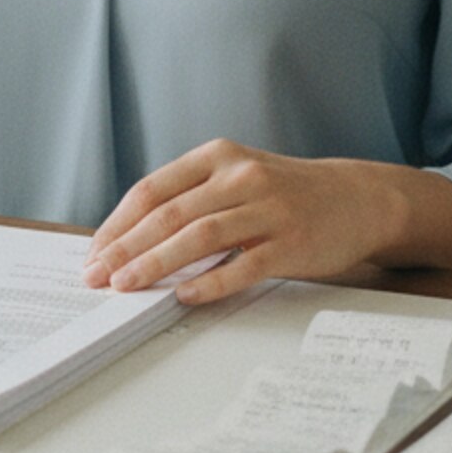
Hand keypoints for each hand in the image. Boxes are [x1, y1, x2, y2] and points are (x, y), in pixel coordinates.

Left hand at [82, 140, 451, 305]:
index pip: (152, 190)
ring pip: (199, 237)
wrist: (357, 198)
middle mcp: (240, 176)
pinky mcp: (292, 242)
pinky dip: (209, 282)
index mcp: (217, 157)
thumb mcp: (234, 178)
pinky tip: (184, 295)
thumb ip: (190, 199)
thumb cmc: (283, 193)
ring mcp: (268, 209)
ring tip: (128, 287)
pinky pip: (243, 266)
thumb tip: (129, 240)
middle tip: (98, 276)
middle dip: (126, 248)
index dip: (118, 224)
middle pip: (169, 214)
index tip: (94, 253)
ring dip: (156, 264)